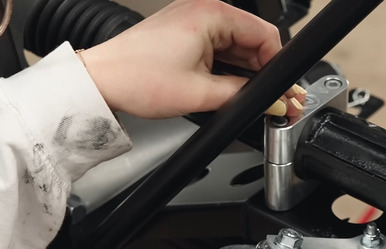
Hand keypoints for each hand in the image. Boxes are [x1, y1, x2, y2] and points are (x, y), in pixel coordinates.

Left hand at [80, 0, 304, 118]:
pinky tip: (231, 90)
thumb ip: (244, 96)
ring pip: (236, 47)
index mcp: (211, 14)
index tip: (284, 90)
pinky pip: (219, 50)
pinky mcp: (184, 35)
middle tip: (277, 100)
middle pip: (253, 41)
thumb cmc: (136, 79)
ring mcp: (193, 22)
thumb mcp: (200, 94)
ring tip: (252, 99)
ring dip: (247, 73)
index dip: (279, 66)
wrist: (100, 82)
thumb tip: (271, 100)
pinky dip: (229, 70)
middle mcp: (203, 11)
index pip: (266, 34)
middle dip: (266, 72)